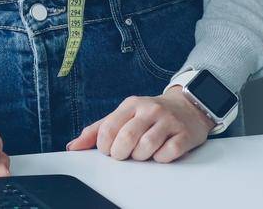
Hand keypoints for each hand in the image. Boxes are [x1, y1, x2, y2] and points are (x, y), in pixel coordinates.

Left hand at [66, 88, 212, 162]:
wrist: (188, 106)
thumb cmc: (150, 114)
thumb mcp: (124, 115)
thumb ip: (98, 130)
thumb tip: (73, 146)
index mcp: (131, 104)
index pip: (108, 128)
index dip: (104, 146)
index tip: (108, 151)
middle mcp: (150, 110)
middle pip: (127, 138)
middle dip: (121, 153)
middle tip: (124, 155)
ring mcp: (168, 121)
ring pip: (147, 146)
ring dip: (141, 156)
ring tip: (142, 153)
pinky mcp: (184, 134)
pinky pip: (168, 153)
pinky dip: (160, 158)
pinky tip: (160, 152)